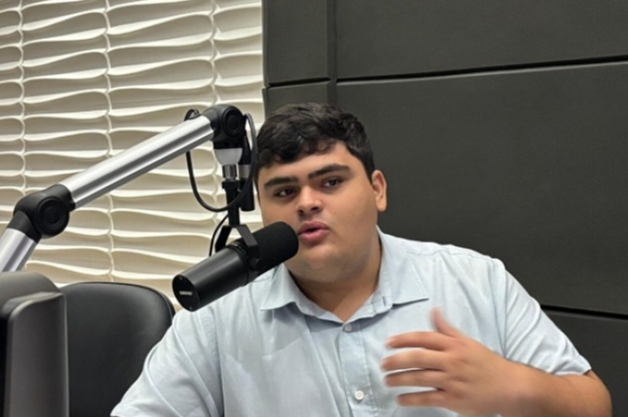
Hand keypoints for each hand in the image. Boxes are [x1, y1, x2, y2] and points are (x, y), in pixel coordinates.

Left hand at [381, 308, 518, 415]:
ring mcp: (452, 381)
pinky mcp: (454, 399)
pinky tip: (400, 399)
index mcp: (454, 345)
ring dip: (400, 379)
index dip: (403, 339)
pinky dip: (412, 399)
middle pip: (418, 358)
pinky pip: (428, 398)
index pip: (423, 338)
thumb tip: (434, 311)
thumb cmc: (486, 363)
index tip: (388, 342)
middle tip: (383, 363)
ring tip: (387, 380)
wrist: (509, 386)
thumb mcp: (467, 342)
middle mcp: (452, 361)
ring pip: (420, 378)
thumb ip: (447, 328)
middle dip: (396, 360)